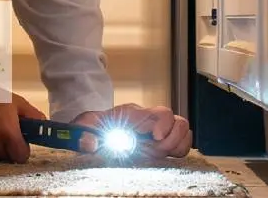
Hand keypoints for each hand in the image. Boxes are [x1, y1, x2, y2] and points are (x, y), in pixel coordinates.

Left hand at [71, 104, 191, 159]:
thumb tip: (90, 143)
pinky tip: (164, 155)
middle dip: (169, 138)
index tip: (155, 138)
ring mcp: (157, 127)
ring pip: (182, 127)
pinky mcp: (162, 138)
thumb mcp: (84, 128)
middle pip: (174, 118)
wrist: (95, 127)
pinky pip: (182, 139)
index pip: (159, 113)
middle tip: (155, 150)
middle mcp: (148, 117)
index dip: (162, 126)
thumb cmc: (93, 127)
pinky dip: (179, 148)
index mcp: (133, 113)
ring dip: (175, 144)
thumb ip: (85, 134)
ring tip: (158, 153)